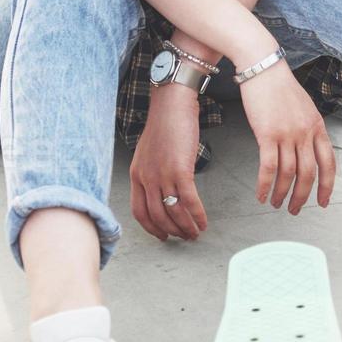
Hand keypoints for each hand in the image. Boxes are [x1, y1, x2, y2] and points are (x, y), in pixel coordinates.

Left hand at [130, 82, 208, 240]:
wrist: (172, 103)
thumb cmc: (165, 122)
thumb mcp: (149, 150)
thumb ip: (153, 170)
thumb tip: (165, 186)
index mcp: (137, 174)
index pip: (140, 211)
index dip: (152, 227)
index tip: (163, 235)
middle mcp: (146, 178)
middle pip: (157, 216)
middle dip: (172, 231)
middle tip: (185, 237)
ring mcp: (162, 175)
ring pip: (173, 212)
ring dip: (186, 227)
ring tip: (196, 233)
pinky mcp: (180, 170)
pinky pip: (189, 201)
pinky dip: (197, 215)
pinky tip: (204, 221)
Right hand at [237, 61, 336, 214]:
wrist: (263, 68)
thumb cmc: (279, 86)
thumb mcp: (304, 107)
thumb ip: (307, 128)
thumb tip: (305, 147)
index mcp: (317, 126)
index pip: (329, 163)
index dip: (327, 186)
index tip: (323, 201)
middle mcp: (306, 132)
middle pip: (309, 174)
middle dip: (303, 197)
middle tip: (295, 210)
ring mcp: (288, 133)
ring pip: (289, 174)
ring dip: (283, 194)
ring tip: (276, 204)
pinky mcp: (267, 134)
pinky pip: (269, 167)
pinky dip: (265, 185)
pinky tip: (261, 194)